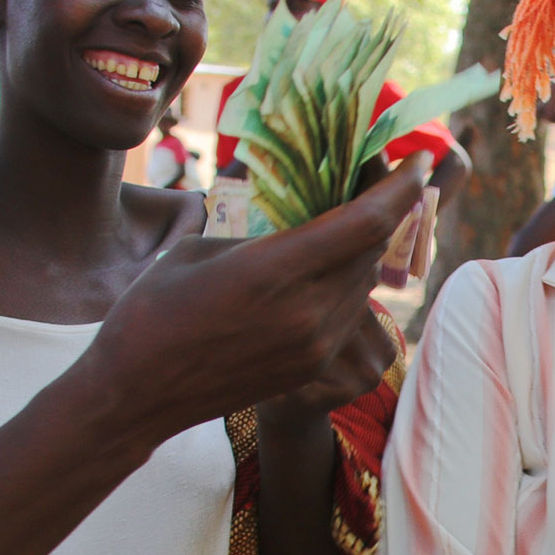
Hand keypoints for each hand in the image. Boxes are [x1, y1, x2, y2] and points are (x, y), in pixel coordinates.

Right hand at [81, 156, 429, 445]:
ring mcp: (313, 346)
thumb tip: (300, 221)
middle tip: (382, 179)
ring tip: (358, 218)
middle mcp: (306, 312)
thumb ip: (261, 236)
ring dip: (368, 249)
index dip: (400, 187)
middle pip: (373, 251)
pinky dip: (349, 283)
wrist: (135, 396)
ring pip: (365, 285)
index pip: (365, 223)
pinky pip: (349, 314)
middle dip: (386, 212)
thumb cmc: (150, 311)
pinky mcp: (311, 369)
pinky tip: (334, 265)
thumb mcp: (200, 251)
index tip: (419, 158)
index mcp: (274, 271)